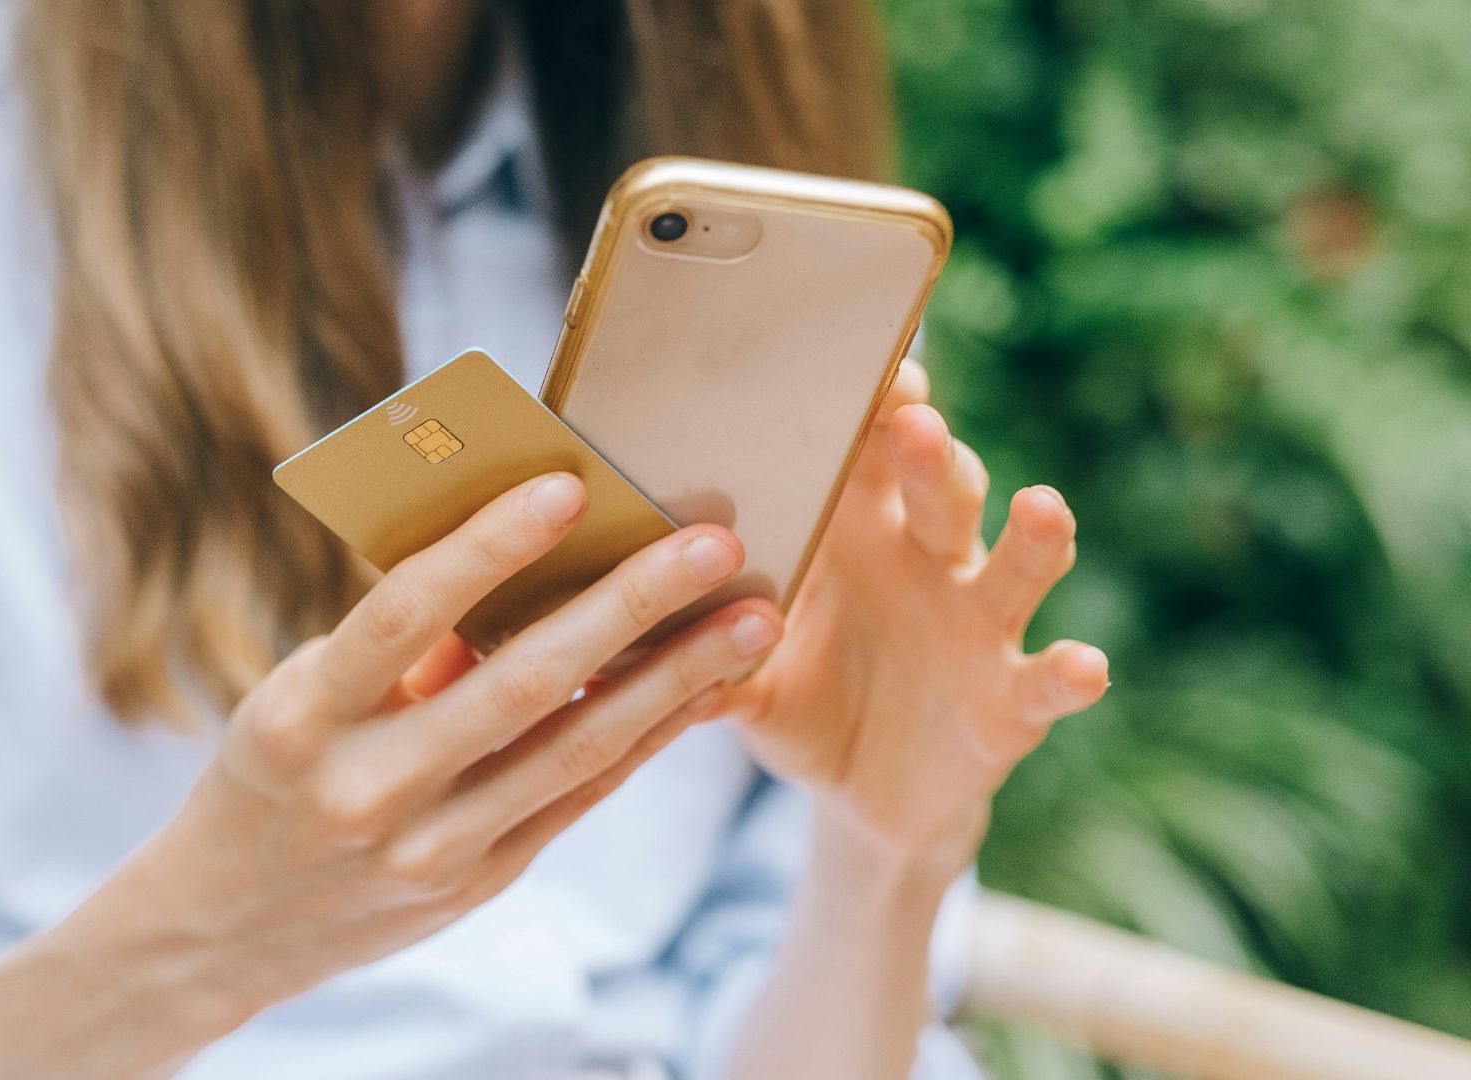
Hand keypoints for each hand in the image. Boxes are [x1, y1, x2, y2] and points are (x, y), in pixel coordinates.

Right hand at [138, 472, 783, 1041]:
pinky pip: (578, 796)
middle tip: (713, 543)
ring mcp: (428, 847)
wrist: (227, 925)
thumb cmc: (271, 772)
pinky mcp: (476, 880)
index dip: (487, 549)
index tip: (569, 485)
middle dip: (626, 607)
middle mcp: (367, 788)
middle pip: (516, 684)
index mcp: (299, 716)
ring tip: (752, 620)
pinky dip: (646, 737)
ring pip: (572, 749)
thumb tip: (516, 560)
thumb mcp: (295, 701)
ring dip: (673, 679)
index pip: (401, 614)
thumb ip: (395, 648)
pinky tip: (704, 690)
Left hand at [720, 360, 1108, 865]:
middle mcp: (925, 562)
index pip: (866, 451)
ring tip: (1040, 507)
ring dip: (1032, 537)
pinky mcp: (1010, 699)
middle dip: (930, 454)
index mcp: (854, 534)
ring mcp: (976, 626)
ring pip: (1012, 566)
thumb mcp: (739, 673)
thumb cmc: (795, 700)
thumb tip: (597, 638)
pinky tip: (1083, 664)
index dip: (870, 406)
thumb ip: (689, 647)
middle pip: (939, 488)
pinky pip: (1046, 680)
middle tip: (914, 419)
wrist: (859, 796)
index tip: (862, 366)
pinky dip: (1070, 674)